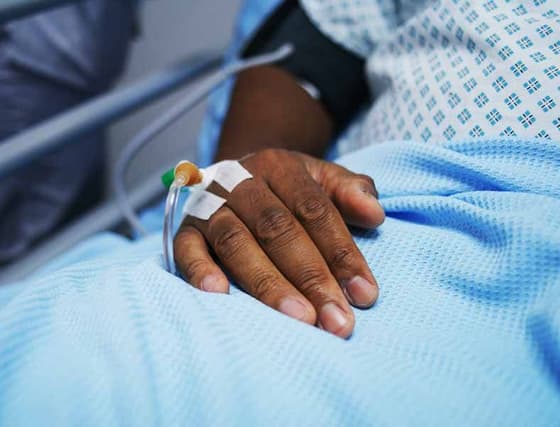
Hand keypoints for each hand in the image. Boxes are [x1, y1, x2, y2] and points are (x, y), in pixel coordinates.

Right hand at [174, 149, 384, 336]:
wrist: (237, 175)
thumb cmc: (287, 189)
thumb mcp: (321, 178)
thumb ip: (350, 191)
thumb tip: (375, 214)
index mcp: (280, 166)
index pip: (314, 210)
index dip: (341, 252)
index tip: (364, 294)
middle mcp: (241, 181)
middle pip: (278, 229)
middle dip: (311, 277)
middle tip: (336, 321)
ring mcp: (209, 205)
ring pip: (237, 242)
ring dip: (268, 284)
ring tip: (298, 319)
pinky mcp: (184, 228)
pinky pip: (187, 249)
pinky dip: (200, 270)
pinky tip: (220, 295)